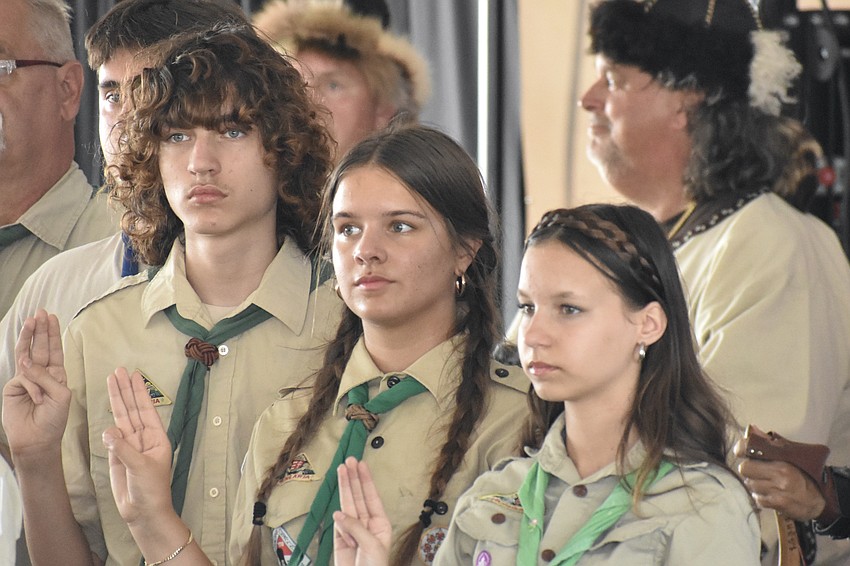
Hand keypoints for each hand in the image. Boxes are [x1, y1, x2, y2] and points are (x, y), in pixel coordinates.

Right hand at [2, 310, 69, 457]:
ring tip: (31, 321)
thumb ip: (46, 377)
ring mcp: (26, 379)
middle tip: (40, 312)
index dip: (52, 334)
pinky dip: (32, 385)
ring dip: (29, 337)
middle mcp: (42, 374)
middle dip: (40, 330)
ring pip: (27, 354)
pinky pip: (24, 378)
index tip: (51, 317)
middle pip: (40, 347)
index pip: (54, 350)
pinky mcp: (14, 387)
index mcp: (57, 375)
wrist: (38, 439)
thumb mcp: (61, 396)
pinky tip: (37, 396)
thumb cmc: (54, 419)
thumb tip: (27, 363)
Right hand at [103, 368, 173, 526]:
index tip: (134, 375)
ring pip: (121, 419)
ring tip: (111, 381)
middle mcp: (144, 438)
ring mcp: (130, 446)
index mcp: (157, 437)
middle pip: (132, 409)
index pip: (146, 409)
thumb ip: (123, 448)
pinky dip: (109, 429)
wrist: (143, 512)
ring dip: (116, 401)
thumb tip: (109, 431)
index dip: (139, 392)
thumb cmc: (151, 490)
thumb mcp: (141, 467)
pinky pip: (112, 438)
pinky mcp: (118, 456)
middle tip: (119, 371)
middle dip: (125, 390)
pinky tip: (109, 422)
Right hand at [333, 457, 390, 565]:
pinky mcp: (340, 541)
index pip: (372, 497)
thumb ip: (356, 528)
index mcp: (380, 524)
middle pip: (358, 497)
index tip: (360, 465)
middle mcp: (367, 524)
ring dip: (344, 488)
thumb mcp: (372, 546)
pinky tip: (338, 510)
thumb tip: (339, 514)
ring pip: (347, 506)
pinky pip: (338, 526)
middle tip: (349, 461)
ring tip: (341, 470)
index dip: (366, 480)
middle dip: (353, 479)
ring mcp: (353, 531)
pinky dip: (338, 519)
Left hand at [735, 440, 825, 520]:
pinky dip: (760, 497)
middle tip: (757, 471)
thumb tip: (751, 429)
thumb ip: (769, 443)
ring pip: (750, 484)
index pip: (749, 448)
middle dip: (748, 469)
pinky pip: (757, 498)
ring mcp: (778, 489)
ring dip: (754, 484)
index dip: (741, 449)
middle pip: (745, 468)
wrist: (819, 499)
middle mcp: (779, 473)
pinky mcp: (778, 503)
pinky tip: (770, 494)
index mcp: (782, 458)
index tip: (740, 452)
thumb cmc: (803, 474)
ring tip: (766, 483)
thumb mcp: (791, 454)